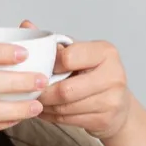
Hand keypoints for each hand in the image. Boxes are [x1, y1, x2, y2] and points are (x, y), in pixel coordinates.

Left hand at [21, 20, 132, 140]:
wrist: (119, 104)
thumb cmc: (93, 74)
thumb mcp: (78, 53)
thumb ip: (53, 42)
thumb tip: (26, 24)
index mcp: (105, 52)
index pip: (69, 57)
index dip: (51, 65)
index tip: (43, 68)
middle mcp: (113, 75)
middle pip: (65, 90)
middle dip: (43, 93)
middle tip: (30, 91)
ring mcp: (112, 99)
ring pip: (65, 108)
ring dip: (45, 107)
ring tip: (35, 101)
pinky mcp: (105, 119)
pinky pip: (69, 120)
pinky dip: (52, 117)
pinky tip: (45, 111)